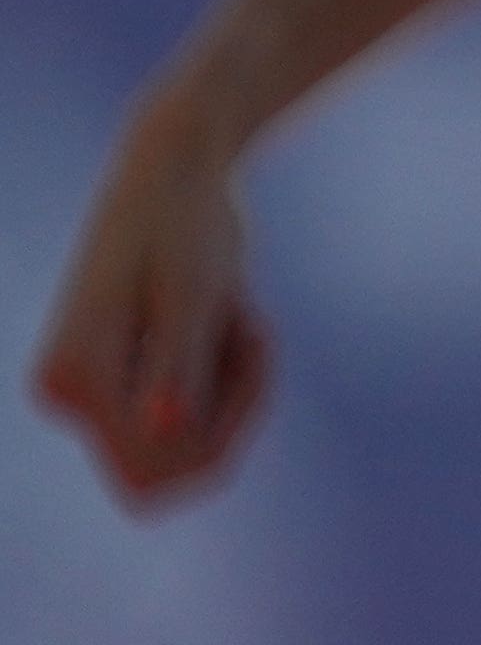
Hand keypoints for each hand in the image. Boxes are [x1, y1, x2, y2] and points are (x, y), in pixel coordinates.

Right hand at [36, 114, 273, 502]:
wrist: (177, 177)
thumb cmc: (190, 228)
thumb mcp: (196, 297)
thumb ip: (178, 366)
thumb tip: (164, 430)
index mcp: (70, 380)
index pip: (159, 468)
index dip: (223, 431)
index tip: (251, 353)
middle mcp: (64, 398)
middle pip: (179, 467)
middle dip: (233, 411)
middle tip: (250, 334)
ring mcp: (89, 395)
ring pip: (192, 446)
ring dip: (234, 390)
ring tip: (232, 318)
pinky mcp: (118, 385)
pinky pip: (195, 422)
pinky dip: (229, 381)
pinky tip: (228, 324)